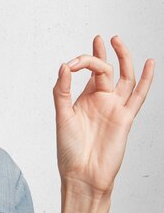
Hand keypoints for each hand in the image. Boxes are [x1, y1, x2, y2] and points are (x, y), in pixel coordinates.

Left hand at [52, 35, 153, 196]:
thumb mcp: (62, 115)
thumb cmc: (69, 149)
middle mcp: (101, 101)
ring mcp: (114, 108)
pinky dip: (146, 80)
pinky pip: (138, 96)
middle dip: (102, 54)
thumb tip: (64, 66)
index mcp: (84, 99)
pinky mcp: (125, 118)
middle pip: (106, 71)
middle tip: (101, 38)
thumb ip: (62, 91)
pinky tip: (150, 64)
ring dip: (123, 59)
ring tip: (117, 40)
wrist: (82, 174)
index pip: (88, 72)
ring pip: (124, 78)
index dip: (82, 61)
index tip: (71, 63)